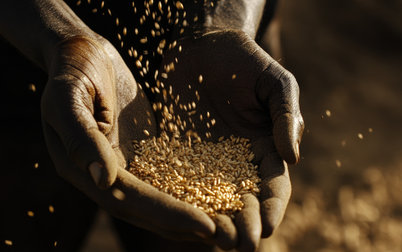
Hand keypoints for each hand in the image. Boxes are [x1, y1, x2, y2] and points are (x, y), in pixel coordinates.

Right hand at [41, 35, 215, 240]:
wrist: (82, 52)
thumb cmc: (72, 68)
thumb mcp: (68, 96)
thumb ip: (81, 138)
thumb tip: (101, 180)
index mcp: (81, 168)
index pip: (128, 200)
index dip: (166, 213)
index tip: (205, 224)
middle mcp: (102, 175)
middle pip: (146, 210)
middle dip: (186, 224)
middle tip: (227, 236)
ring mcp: (121, 166)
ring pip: (158, 199)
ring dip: (190, 214)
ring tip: (228, 227)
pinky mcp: (138, 154)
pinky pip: (164, 177)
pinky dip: (187, 190)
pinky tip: (215, 196)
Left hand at [157, 30, 303, 250]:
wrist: (202, 45)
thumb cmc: (244, 61)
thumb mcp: (275, 83)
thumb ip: (286, 117)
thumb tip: (292, 158)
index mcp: (266, 150)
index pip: (274, 188)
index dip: (272, 209)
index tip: (266, 226)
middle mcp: (236, 162)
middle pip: (242, 203)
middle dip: (242, 225)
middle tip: (236, 243)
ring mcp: (205, 160)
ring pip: (209, 199)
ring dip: (211, 220)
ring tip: (208, 237)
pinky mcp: (176, 153)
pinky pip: (176, 179)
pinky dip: (176, 197)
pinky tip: (172, 212)